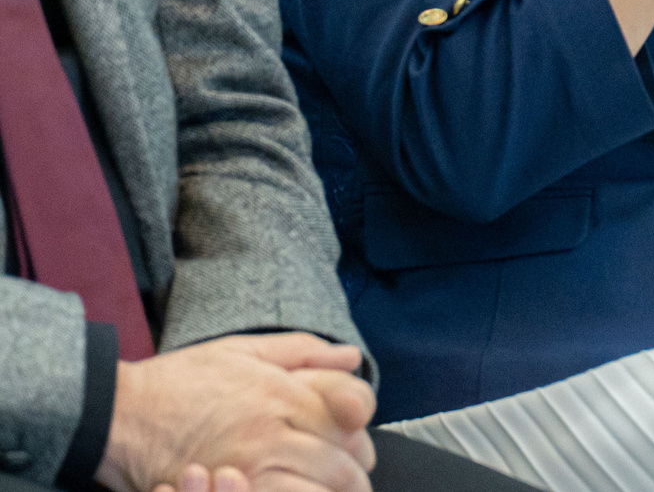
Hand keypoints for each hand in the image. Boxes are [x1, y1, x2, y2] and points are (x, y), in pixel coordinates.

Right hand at [102, 335, 373, 491]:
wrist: (118, 414)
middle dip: (354, 477)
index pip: (351, 415)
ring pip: (318, 490)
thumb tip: (350, 358)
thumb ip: (303, 351)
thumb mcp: (242, 349)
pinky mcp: (228, 490)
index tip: (359, 449)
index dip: (362, 436)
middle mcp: (276, 429)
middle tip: (352, 484)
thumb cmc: (178, 380)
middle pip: (341, 462)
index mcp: (285, 392)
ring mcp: (252, 466)